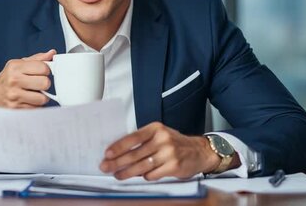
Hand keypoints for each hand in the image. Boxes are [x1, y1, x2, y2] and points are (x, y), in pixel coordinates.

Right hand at [0, 49, 55, 108]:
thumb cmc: (7, 79)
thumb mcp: (18, 65)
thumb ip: (37, 59)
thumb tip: (52, 53)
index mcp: (15, 67)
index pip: (43, 67)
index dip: (46, 70)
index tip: (41, 72)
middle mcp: (13, 81)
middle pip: (45, 83)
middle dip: (44, 84)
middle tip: (38, 84)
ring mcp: (14, 96)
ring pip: (42, 98)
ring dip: (41, 97)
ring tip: (33, 93)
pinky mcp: (16, 109)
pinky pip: (36, 108)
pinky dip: (35, 105)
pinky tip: (28, 101)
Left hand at [100, 122, 235, 179]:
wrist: (200, 151)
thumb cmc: (175, 143)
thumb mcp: (160, 135)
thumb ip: (143, 141)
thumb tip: (120, 152)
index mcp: (156, 129)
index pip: (133, 138)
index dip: (118, 147)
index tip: (107, 154)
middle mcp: (162, 139)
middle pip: (135, 153)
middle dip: (117, 162)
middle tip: (105, 167)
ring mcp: (169, 153)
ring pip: (142, 166)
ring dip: (127, 172)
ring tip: (118, 175)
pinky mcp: (174, 166)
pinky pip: (153, 174)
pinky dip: (145, 176)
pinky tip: (140, 176)